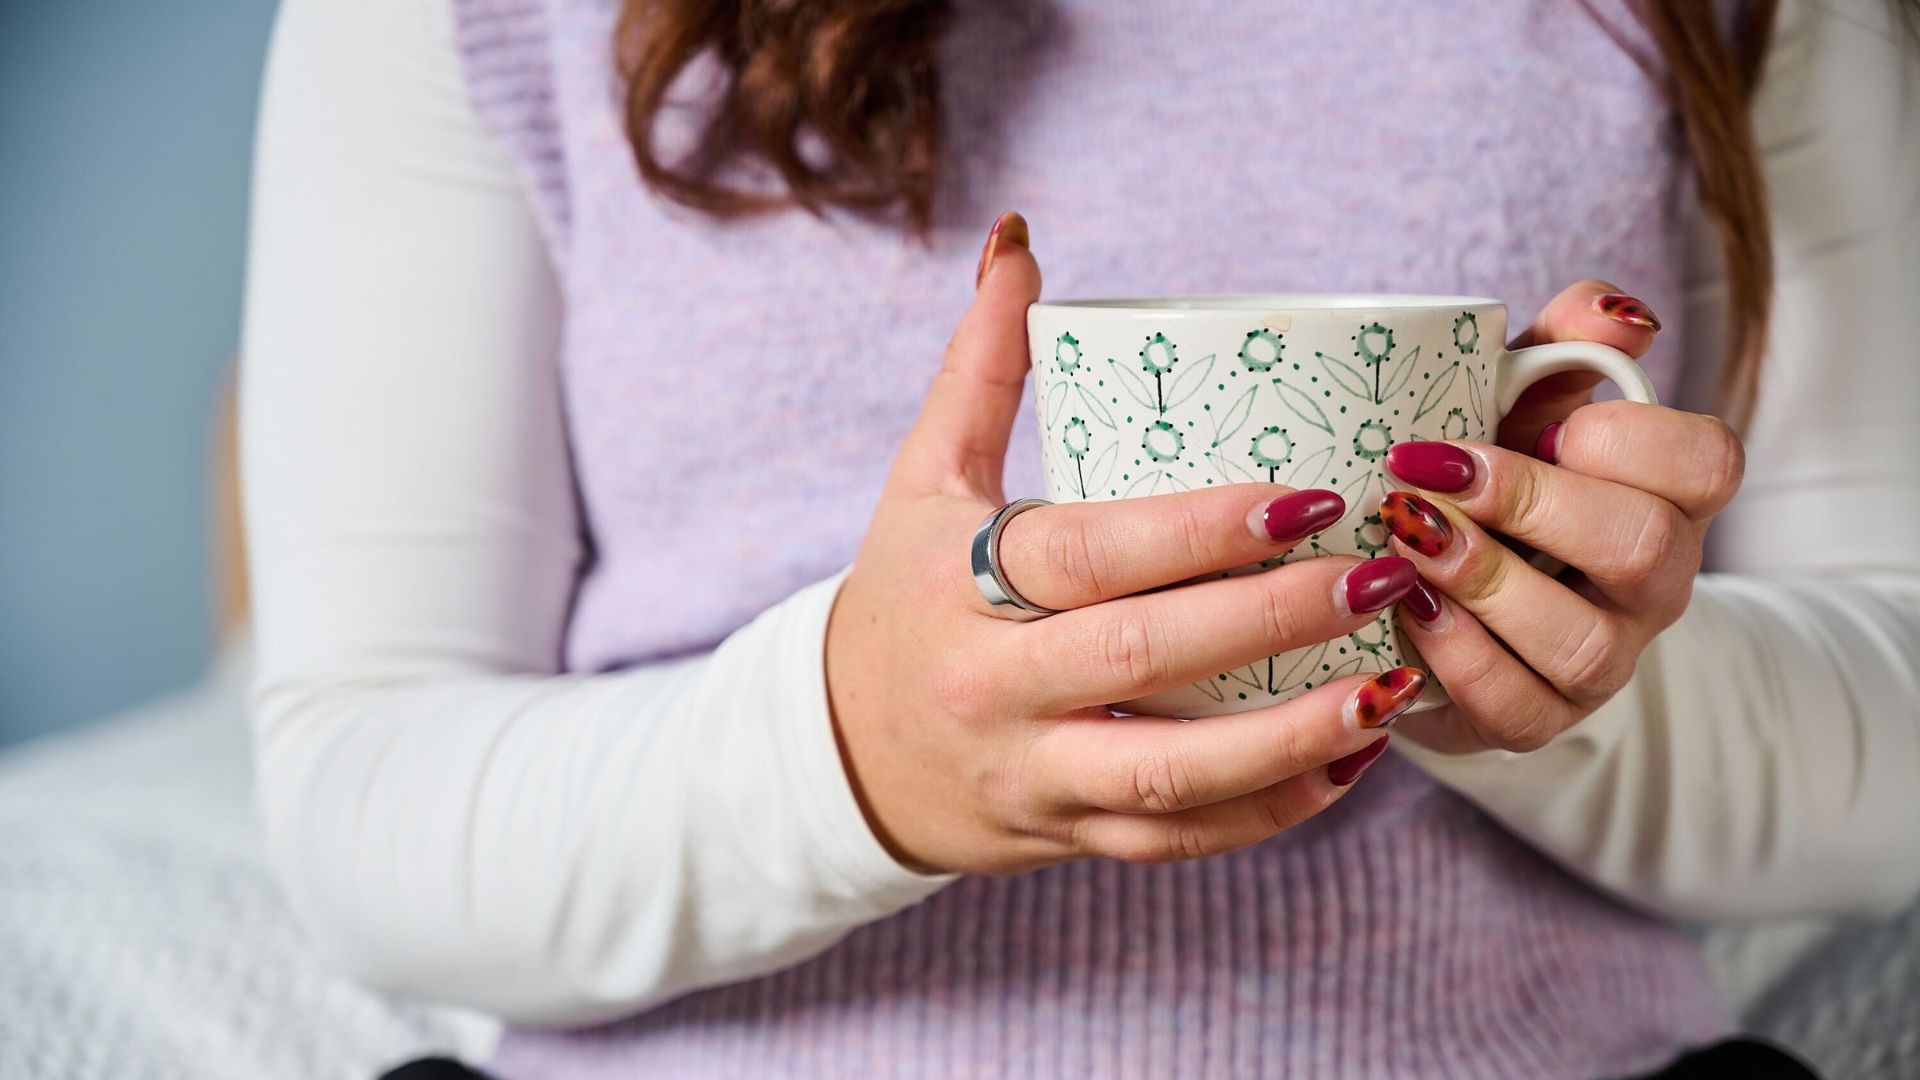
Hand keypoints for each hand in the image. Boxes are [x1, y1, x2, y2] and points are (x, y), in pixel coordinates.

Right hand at [825, 214, 1424, 874]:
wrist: (841, 751)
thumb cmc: (904, 593)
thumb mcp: (921, 477)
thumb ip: (979, 365)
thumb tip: (1019, 242)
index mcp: (959, 583)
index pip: (1091, 556)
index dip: (1202, 530)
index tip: (1308, 497)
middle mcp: (991, 686)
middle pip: (1144, 659)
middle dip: (1273, 619)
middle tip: (1380, 574)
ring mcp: (1029, 773)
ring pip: (1170, 775)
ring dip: (1289, 739)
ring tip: (1388, 688)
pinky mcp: (1063, 836)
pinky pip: (1177, 839)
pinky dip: (1269, 812)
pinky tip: (1348, 761)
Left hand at [1377, 280, 1745, 753]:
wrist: (1431, 590)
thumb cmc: (1489, 475)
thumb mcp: (1522, 396)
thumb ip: (1567, 343)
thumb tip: (1618, 312)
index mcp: (1668, 494)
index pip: (1710, 461)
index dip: (1631, 438)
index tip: (1547, 419)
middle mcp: (1655, 583)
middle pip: (1642, 546)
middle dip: (1529, 501)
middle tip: (1428, 468)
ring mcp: (1605, 661)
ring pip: (1579, 640)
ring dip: (1482, 580)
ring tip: (1404, 536)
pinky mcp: (1539, 720)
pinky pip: (1516, 705)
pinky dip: (1454, 654)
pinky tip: (1405, 605)